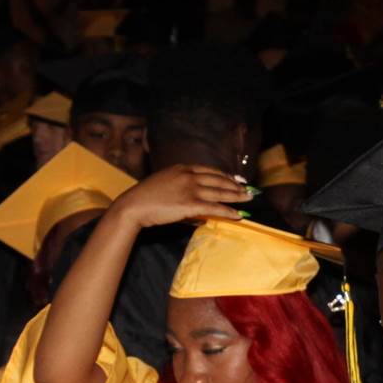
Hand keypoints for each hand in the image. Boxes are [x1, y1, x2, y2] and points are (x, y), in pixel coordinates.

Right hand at [108, 165, 250, 230]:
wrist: (134, 205)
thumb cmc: (145, 197)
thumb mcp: (165, 183)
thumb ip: (181, 187)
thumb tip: (194, 198)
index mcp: (182, 168)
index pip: (210, 170)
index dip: (225, 175)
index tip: (236, 179)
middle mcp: (189, 176)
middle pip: (218, 180)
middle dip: (236, 186)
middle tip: (248, 190)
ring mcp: (190, 189)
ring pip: (220, 192)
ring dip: (236, 196)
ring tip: (248, 200)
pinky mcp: (190, 204)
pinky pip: (214, 208)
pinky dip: (228, 211)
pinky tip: (237, 214)